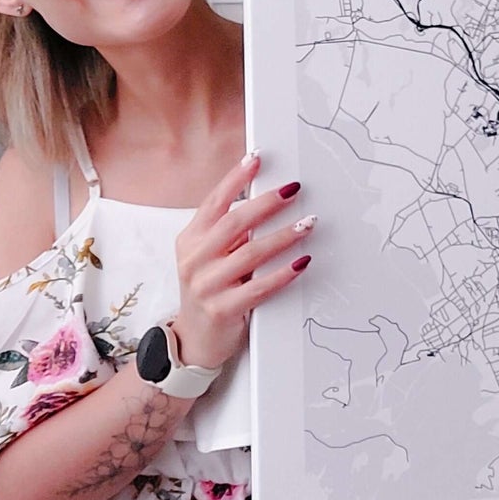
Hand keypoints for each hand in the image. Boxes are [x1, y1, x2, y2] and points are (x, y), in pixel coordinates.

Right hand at [169, 151, 314, 370]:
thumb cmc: (209, 290)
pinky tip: (302, 262)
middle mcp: (194, 259)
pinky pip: (258, 288)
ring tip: (307, 224)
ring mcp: (206, 286)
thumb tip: (266, 201)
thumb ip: (229, 233)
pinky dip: (283, 273)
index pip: (214, 202)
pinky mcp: (222, 310)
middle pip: (234, 223)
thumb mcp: (209, 257)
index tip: (257, 159)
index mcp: (191, 240)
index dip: (235, 179)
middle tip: (293, 190)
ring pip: (250, 253)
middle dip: (266, 203)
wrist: (194, 340)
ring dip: (282, 236)